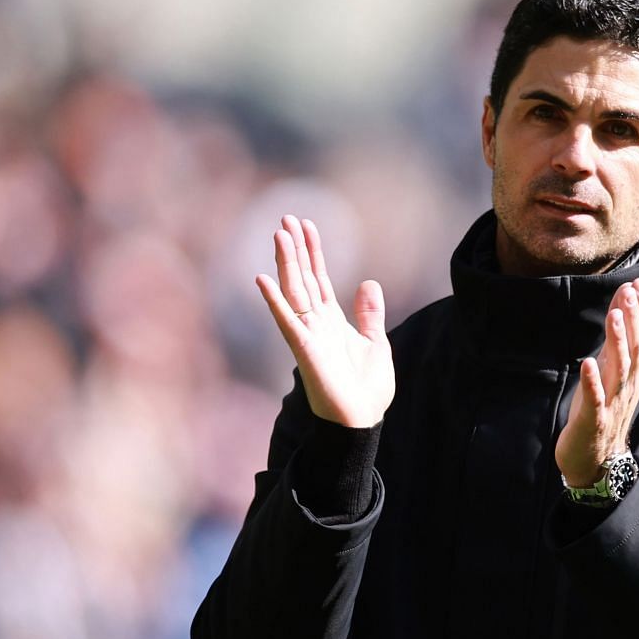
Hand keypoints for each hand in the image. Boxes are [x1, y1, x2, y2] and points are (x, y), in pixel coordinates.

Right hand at [256, 215, 393, 428]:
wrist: (361, 420)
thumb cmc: (366, 389)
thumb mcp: (375, 343)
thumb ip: (369, 314)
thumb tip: (368, 282)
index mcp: (331, 321)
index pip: (319, 278)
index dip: (314, 252)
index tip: (308, 225)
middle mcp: (315, 324)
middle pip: (302, 278)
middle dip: (296, 249)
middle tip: (287, 218)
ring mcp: (307, 335)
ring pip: (293, 292)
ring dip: (286, 263)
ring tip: (279, 234)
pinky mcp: (303, 350)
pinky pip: (287, 321)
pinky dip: (275, 301)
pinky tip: (263, 279)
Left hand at [556, 278, 638, 487]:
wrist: (595, 460)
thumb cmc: (602, 409)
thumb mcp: (611, 370)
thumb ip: (617, 338)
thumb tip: (623, 300)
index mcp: (635, 373)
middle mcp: (629, 385)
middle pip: (638, 348)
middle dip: (634, 318)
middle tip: (630, 290)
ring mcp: (613, 403)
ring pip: (620, 369)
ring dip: (617, 341)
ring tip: (614, 315)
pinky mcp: (594, 420)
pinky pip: (596, 399)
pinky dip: (592, 381)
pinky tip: (587, 362)